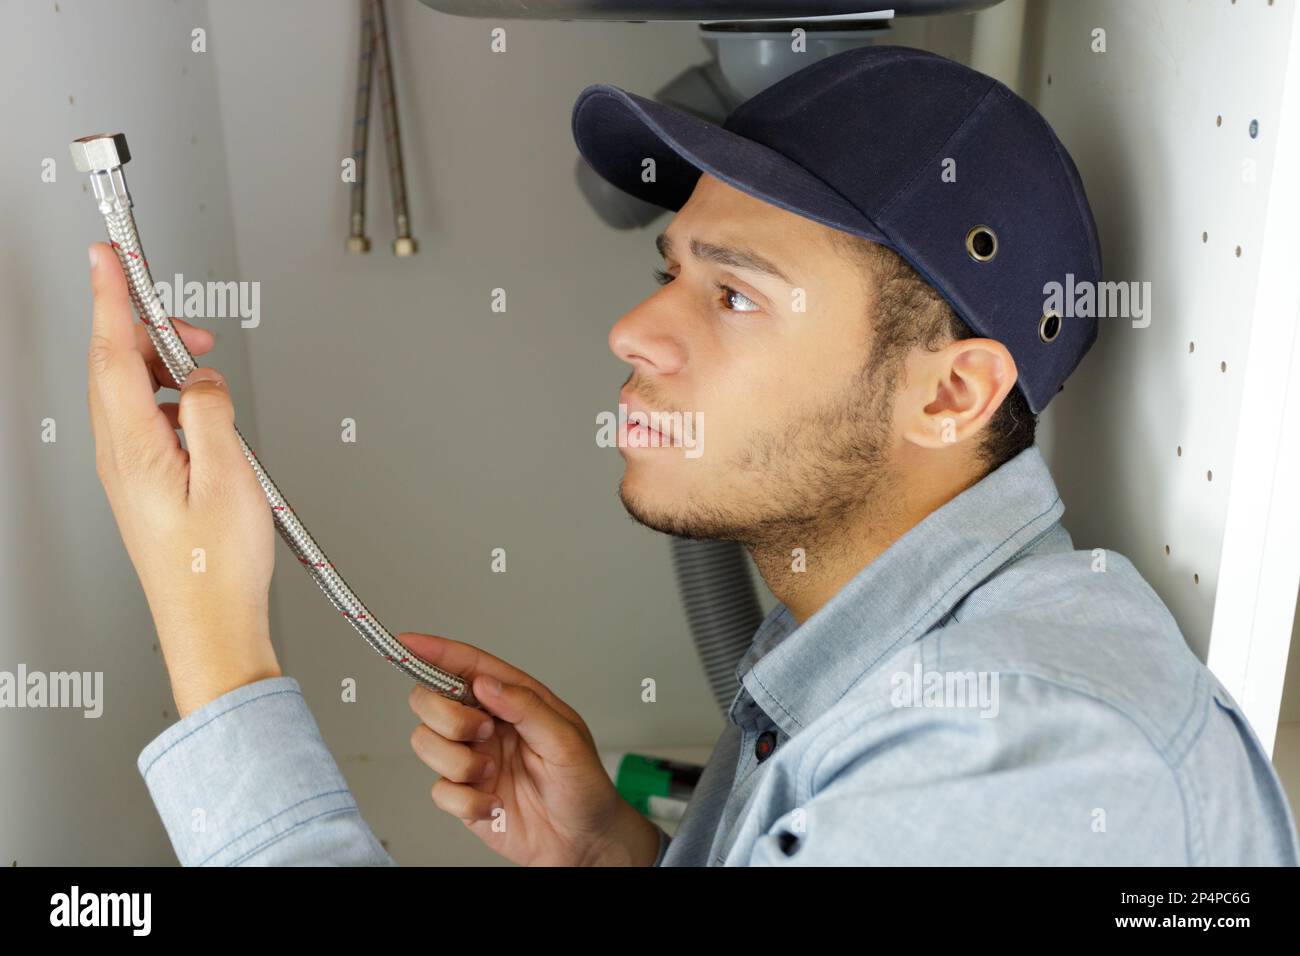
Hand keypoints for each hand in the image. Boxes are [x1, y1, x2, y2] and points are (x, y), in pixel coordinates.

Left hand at [85, 241, 279, 717]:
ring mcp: (127, 471)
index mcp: (133, 447)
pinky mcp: (142, 484)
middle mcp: (119, 456)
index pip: (112, 353)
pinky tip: (203, 415)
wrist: (211, 625)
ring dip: (164, 368)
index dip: (110, 298)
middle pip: (116, 366)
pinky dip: (172, 400)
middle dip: (147, 330)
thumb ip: (212, 413)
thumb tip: (204, 380)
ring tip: (206, 371)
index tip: (106, 257)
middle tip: (190, 326)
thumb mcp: (228, 478)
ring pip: (131, 393)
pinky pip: (146, 421)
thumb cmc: (216, 568)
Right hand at [399, 631, 660, 865]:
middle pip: (431, 700)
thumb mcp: (566, 740)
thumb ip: (526, 707)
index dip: (434, 652)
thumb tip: (485, 683)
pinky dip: (465, 801)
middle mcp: (486, 725)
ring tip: (493, 774)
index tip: (406, 642)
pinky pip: (438, 790)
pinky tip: (496, 805)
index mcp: (513, 700)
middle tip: (483, 734)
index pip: (467, 666)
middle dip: (448, 717)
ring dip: (458, 762)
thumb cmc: (584, 786)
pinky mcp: (464, 795)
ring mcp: (472, 759)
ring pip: (425, 742)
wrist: (582, 842)